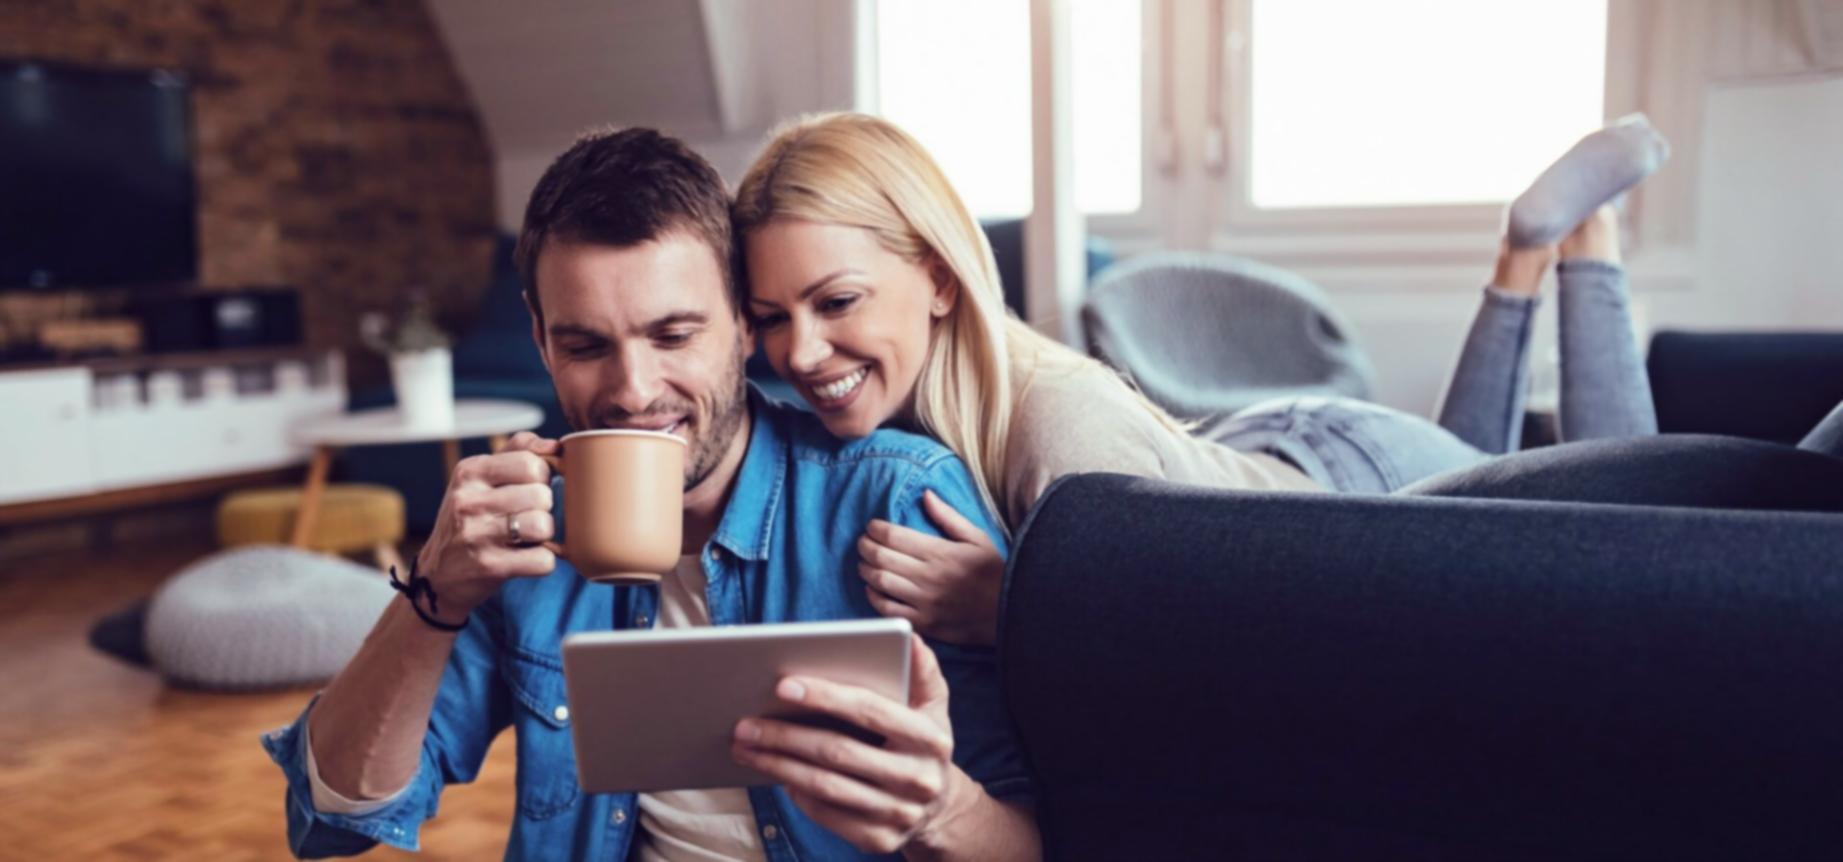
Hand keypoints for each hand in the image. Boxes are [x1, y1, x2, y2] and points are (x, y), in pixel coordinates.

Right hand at [413, 430, 560, 621]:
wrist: (437, 576)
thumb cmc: (470, 520)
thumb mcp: (481, 479)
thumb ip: (518, 451)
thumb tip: (555, 446)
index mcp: (469, 472)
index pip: (531, 463)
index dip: (541, 478)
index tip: (529, 488)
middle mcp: (468, 501)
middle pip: (542, 495)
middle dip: (543, 508)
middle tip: (525, 517)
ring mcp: (477, 535)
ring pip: (544, 525)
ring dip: (544, 535)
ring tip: (526, 538)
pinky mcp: (489, 566)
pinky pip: (543, 560)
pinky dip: (542, 562)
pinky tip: (524, 559)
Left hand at [731, 635, 982, 855]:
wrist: (940, 808)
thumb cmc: (921, 743)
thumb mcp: (933, 705)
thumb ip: (922, 671)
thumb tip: (911, 638)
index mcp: (930, 737)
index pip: (870, 710)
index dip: (825, 696)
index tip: (782, 685)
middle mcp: (918, 779)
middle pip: (838, 752)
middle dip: (785, 735)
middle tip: (744, 723)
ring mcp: (899, 814)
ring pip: (825, 786)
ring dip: (778, 765)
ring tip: (745, 748)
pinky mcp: (880, 840)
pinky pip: (827, 814)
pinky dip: (797, 793)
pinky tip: (775, 773)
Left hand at [858, 490, 1003, 645]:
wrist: (1011, 612)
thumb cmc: (994, 573)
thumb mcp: (977, 538)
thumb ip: (948, 517)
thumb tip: (926, 495)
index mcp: (939, 552)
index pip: (894, 536)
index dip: (875, 529)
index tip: (871, 526)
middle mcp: (928, 576)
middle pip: (881, 557)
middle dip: (865, 546)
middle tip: (862, 543)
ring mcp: (924, 602)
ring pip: (880, 582)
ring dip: (866, 570)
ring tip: (864, 563)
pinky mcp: (924, 623)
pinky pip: (888, 610)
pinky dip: (874, 597)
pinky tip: (872, 589)